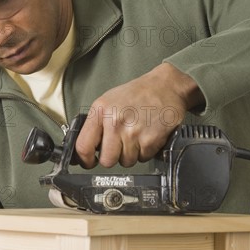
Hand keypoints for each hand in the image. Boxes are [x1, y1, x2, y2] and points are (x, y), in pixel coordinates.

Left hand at [76, 63, 203, 167]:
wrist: (165, 87)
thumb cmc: (136, 94)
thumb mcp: (107, 102)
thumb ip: (95, 124)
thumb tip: (86, 147)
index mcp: (101, 111)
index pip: (83, 146)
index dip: (85, 159)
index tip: (89, 162)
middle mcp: (115, 122)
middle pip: (107, 160)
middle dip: (112, 157)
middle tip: (118, 147)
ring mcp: (133, 132)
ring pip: (126, 161)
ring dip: (130, 154)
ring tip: (134, 136)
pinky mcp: (151, 140)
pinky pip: (143, 158)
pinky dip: (145, 151)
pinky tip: (146, 136)